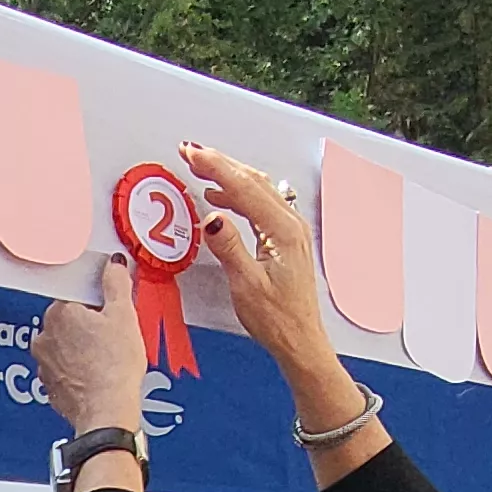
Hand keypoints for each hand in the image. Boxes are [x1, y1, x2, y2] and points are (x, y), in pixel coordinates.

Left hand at [32, 257, 152, 441]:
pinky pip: (63, 370)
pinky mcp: (49, 386)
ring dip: (80, 349)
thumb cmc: (114, 367)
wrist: (107, 412)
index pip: (75, 295)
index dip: (96, 305)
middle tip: (112, 338)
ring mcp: (44, 363)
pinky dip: (76, 371)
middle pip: (68, 320)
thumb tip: (114, 265)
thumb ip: (116, 284)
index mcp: (59, 312)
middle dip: (88, 326)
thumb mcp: (124, 316)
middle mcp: (44, 336)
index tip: (109, 313)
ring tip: (105, 360)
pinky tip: (96, 376)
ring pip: (64, 346)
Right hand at [175, 144, 333, 370]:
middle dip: (220, 163)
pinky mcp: (284, 239)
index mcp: (283, 231)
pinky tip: (221, 199)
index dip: (216, 168)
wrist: (300, 339)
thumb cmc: (278, 319)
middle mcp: (291, 225)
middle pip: (252, 181)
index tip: (193, 155)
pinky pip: (260, 205)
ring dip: (228, 176)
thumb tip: (212, 218)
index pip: (244, 188)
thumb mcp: (246, 285)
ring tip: (201, 167)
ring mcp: (290, 230)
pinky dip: (237, 195)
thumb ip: (229, 247)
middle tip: (191, 152)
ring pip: (257, 189)